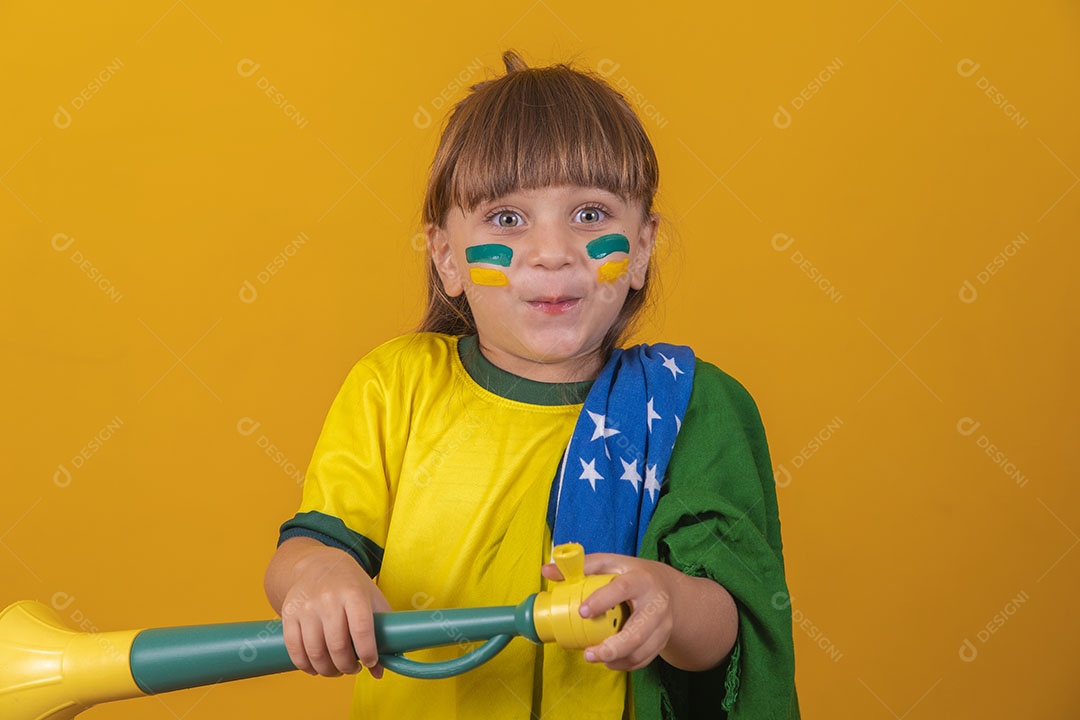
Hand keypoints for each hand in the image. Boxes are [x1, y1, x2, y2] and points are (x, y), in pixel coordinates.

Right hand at [278, 543, 391, 677]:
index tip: (370, 662)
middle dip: (347, 666)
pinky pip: (294, 648)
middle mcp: (328, 598)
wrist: (319, 564)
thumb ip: (382, 631)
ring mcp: (306, 606)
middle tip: (353, 668)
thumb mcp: (372, 598)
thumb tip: (379, 671)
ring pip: (315, 651)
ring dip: (327, 670)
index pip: (361, 629)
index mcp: (353, 592)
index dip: (367, 652)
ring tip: (336, 670)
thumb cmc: (351, 585)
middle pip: (337, 645)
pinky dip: (305, 665)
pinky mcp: (289, 613)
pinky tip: (315, 668)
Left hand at [541, 553, 682, 671]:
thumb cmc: (631, 574)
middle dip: (612, 647)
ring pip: (640, 651)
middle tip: (588, 653)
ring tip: (594, 657)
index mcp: (641, 579)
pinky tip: (609, 661)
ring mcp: (662, 625)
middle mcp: (656, 603)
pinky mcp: (662, 640)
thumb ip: (581, 567)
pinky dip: (624, 664)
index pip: (623, 589)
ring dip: (615, 659)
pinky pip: (643, 659)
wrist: (667, 587)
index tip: (582, 611)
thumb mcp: (610, 564)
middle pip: (637, 632)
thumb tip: (548, 570)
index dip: (602, 600)